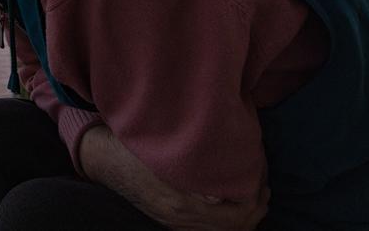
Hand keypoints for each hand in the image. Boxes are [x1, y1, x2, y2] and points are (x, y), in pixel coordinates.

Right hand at [78, 124, 269, 230]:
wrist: (104, 157)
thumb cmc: (135, 145)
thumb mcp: (163, 152)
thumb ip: (193, 171)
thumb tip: (224, 192)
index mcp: (181, 203)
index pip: (235, 214)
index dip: (254, 196)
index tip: (260, 174)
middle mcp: (180, 219)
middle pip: (234, 227)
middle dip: (255, 208)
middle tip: (264, 186)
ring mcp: (175, 223)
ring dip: (244, 217)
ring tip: (254, 196)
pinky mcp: (170, 221)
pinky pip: (208, 230)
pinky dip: (227, 221)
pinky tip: (231, 203)